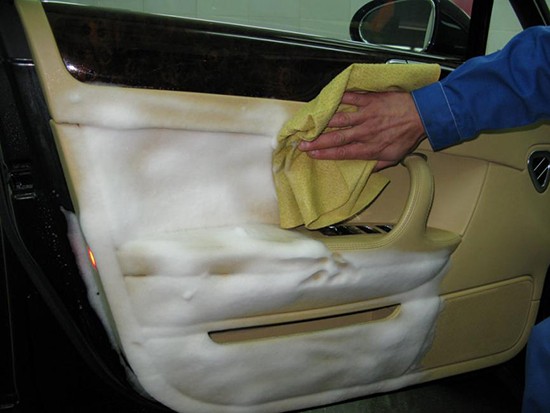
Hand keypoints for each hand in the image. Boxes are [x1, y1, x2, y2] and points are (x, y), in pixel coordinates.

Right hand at [298, 91, 426, 170]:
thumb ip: (377, 165)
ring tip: (309, 124)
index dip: (325, 154)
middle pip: (337, 138)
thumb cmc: (408, 136)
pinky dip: (339, 97)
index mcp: (369, 147)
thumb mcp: (394, 157)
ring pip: (340, 119)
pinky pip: (352, 97)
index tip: (312, 155)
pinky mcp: (371, 100)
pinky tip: (328, 99)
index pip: (343, 153)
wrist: (423, 115)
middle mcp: (365, 132)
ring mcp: (367, 114)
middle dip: (317, 141)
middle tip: (301, 143)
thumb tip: (365, 172)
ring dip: (323, 122)